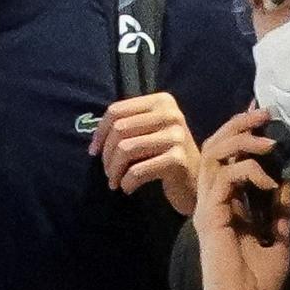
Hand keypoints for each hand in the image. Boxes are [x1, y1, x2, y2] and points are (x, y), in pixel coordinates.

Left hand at [89, 92, 201, 214]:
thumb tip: (95, 140)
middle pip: (119, 129)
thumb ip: (128, 126)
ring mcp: (176, 136)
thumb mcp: (150, 133)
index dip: (99, 133)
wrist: (195, 182)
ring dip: (114, 170)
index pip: (116, 110)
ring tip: (114, 181)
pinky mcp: (177, 159)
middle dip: (106, 154)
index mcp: (162, 101)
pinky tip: (128, 188)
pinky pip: (138, 170)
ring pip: (126, 149)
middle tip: (107, 171)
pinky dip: (127, 182)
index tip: (94, 151)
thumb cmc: (166, 156)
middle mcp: (171, 114)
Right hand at [175, 108, 289, 289]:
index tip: (263, 118)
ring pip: (215, 156)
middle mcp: (213, 202)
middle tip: (263, 114)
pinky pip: (224, 178)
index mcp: (227, 206)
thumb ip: (279, 213)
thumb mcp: (279, 241)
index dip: (243, 135)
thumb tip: (287, 185)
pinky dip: (248, 171)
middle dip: (239, 126)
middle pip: (216, 148)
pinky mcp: (210, 215)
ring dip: (243, 142)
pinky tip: (267, 180)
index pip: (228, 158)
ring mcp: (208, 208)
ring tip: (267, 142)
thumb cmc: (257, 285)